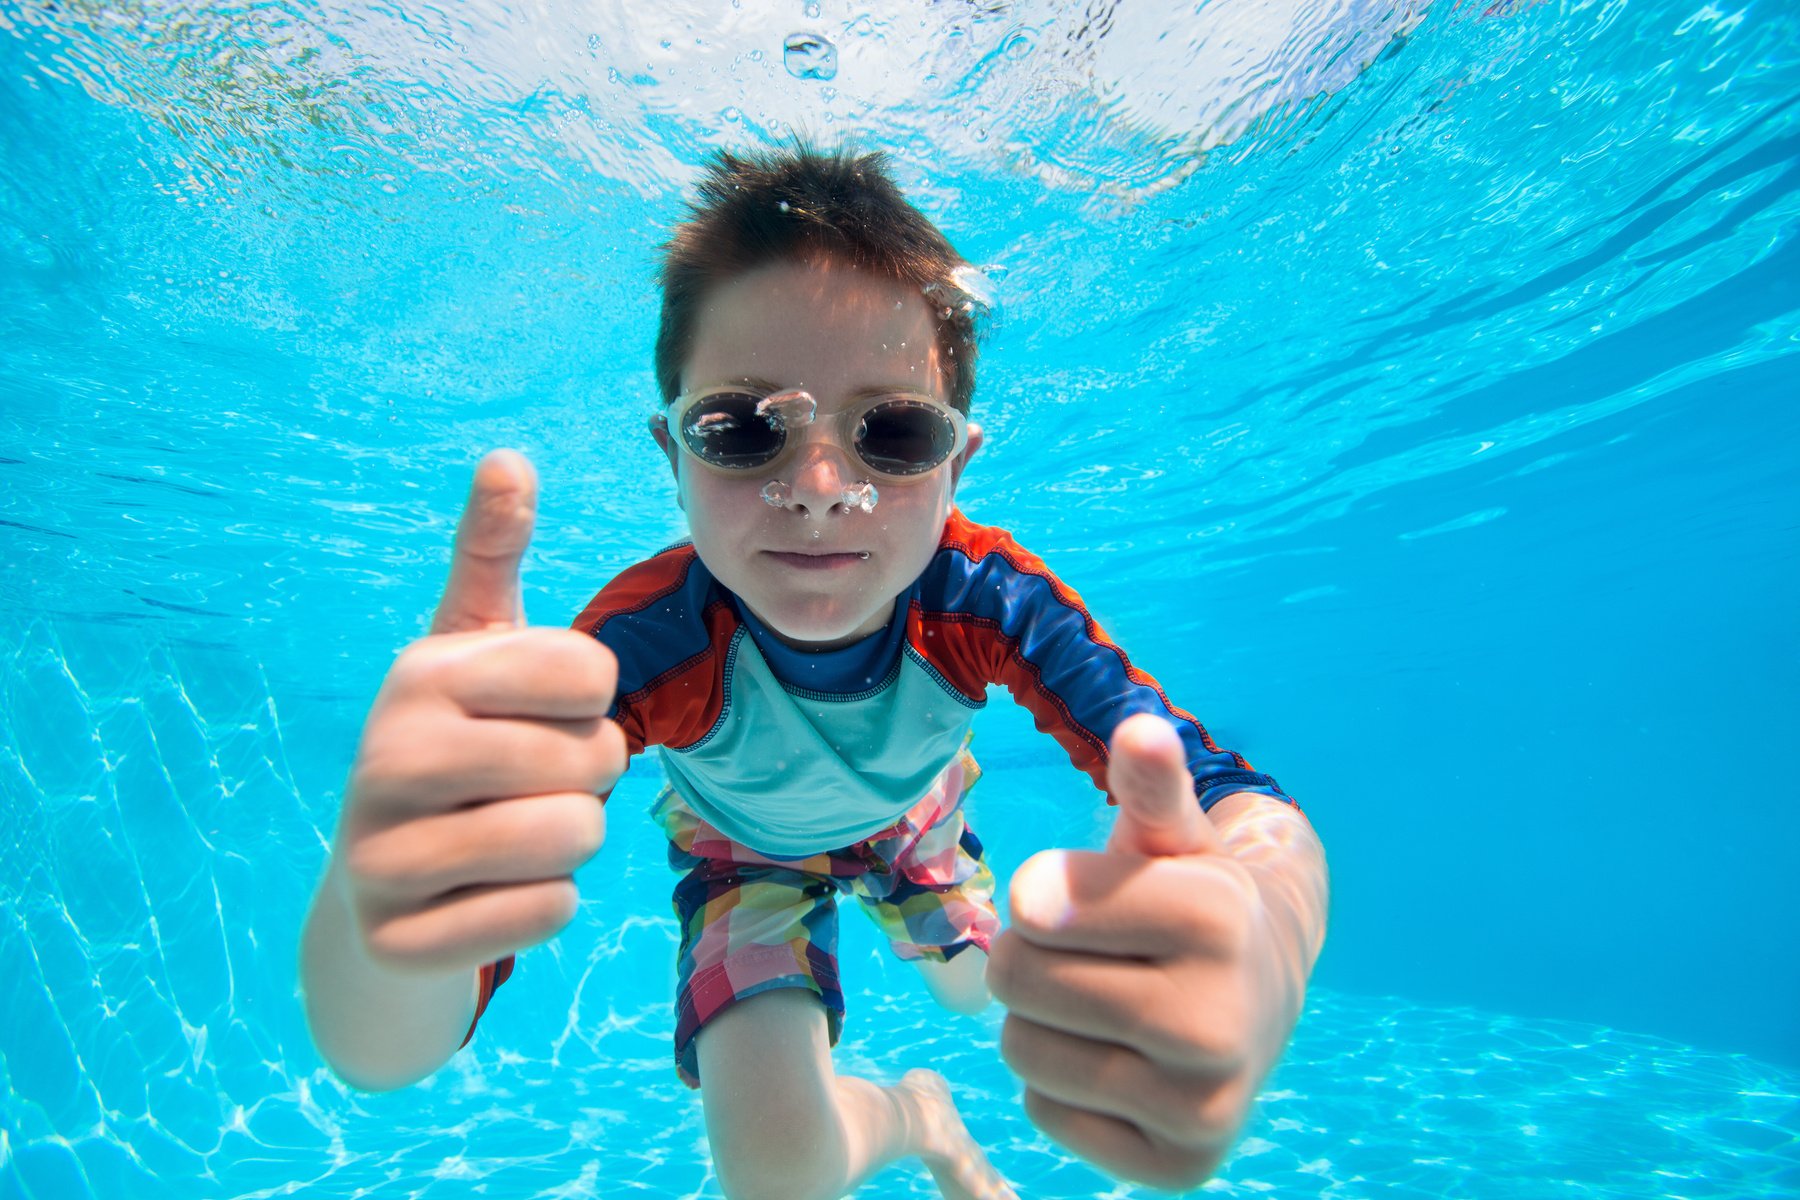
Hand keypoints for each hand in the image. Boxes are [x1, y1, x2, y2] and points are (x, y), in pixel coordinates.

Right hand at [334, 449, 625, 976]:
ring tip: (511, 834)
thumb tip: (507, 456)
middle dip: (588, 780)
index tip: (538, 714)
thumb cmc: (456, 747)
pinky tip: (489, 894)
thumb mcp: (470, 649)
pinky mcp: (397, 939)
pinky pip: (547, 914)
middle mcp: (387, 755)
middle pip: (595, 761)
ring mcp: (381, 854)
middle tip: (528, 785)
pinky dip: (543, 908)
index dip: (591, 703)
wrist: (377, 891)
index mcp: (422, 673)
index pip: (593, 673)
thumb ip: (492, 555)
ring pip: (575, 840)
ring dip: (570, 845)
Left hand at [988, 714, 1295, 1189]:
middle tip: (1088, 954)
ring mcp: (1205, 1105)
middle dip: (1032, 957)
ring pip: (1021, 1051)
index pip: (1033, 906)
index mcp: (1217, 918)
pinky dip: (1060, 1085)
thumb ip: (1149, 786)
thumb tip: (1140, 730)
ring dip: (1039, 1022)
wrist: (1264, 993)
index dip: (1039, 895)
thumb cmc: (1192, 901)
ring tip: (1099, 1004)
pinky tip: (1116, 1058)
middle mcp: (1220, 1020)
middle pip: (1016, 979)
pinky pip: (1044, 1112)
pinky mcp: (1180, 1165)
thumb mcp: (1172, 836)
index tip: (1077, 895)